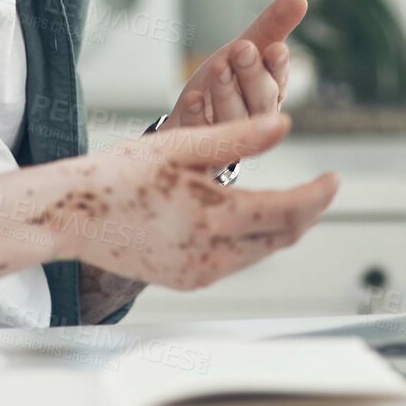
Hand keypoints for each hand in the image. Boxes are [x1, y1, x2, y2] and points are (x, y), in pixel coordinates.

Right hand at [44, 114, 337, 290]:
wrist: (70, 215)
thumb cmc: (118, 174)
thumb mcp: (180, 145)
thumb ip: (237, 138)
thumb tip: (284, 125)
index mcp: (213, 217)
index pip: (287, 212)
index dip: (317, 196)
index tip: (335, 178)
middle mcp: (211, 254)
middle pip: (281, 238)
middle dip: (306, 213)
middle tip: (321, 188)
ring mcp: (198, 273)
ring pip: (260, 253)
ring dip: (281, 228)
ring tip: (292, 200)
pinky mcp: (186, 280)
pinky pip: (234, 263)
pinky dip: (251, 241)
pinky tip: (247, 220)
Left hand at [162, 0, 301, 129]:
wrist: (190, 112)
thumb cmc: (225, 79)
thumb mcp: (246, 47)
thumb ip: (271, 26)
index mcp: (271, 93)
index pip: (279, 81)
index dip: (278, 67)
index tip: (276, 48)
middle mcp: (255, 117)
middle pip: (260, 101)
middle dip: (252, 75)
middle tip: (243, 50)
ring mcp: (230, 136)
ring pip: (233, 118)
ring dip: (227, 92)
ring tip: (219, 68)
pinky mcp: (203, 145)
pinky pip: (202, 133)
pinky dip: (198, 116)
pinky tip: (194, 98)